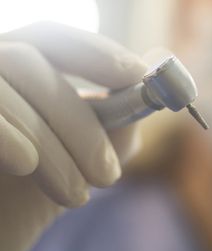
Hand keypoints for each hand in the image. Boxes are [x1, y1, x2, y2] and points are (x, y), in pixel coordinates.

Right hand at [0, 22, 146, 250]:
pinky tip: (26, 163)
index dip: (95, 53)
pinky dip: (6, 134)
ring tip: (76, 197)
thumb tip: (148, 89)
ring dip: (52, 147)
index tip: (137, 76)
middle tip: (108, 175)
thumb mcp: (78, 162)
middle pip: (29, 64)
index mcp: (13, 79)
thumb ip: (113, 126)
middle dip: (80, 123)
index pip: (51, 41)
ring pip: (5, 93)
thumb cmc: (29, 199)